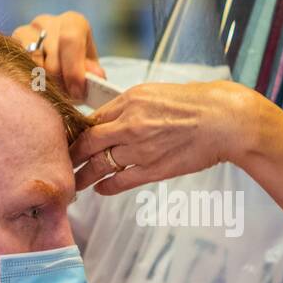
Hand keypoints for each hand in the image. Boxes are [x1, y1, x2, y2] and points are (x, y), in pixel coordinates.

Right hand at [10, 11, 104, 101]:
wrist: (55, 61)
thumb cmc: (76, 67)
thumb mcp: (89, 70)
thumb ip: (94, 73)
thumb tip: (97, 77)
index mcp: (73, 23)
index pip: (70, 40)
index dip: (74, 70)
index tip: (77, 92)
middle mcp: (47, 22)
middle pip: (51, 59)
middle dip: (60, 85)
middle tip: (66, 99)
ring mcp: (25, 32)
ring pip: (32, 65)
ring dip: (43, 86)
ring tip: (52, 94)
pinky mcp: (9, 45)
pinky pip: (17, 68)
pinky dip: (28, 82)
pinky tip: (36, 89)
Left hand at [70, 80, 265, 193]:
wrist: (224, 120)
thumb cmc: (195, 103)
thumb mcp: (156, 93)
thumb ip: (130, 106)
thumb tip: (110, 119)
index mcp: (130, 100)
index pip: (92, 119)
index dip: (75, 132)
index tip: (67, 141)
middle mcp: (131, 124)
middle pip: (87, 143)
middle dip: (70, 156)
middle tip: (59, 164)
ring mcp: (141, 149)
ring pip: (100, 165)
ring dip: (83, 176)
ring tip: (73, 183)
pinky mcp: (155, 169)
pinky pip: (121, 180)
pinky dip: (106, 186)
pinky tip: (99, 189)